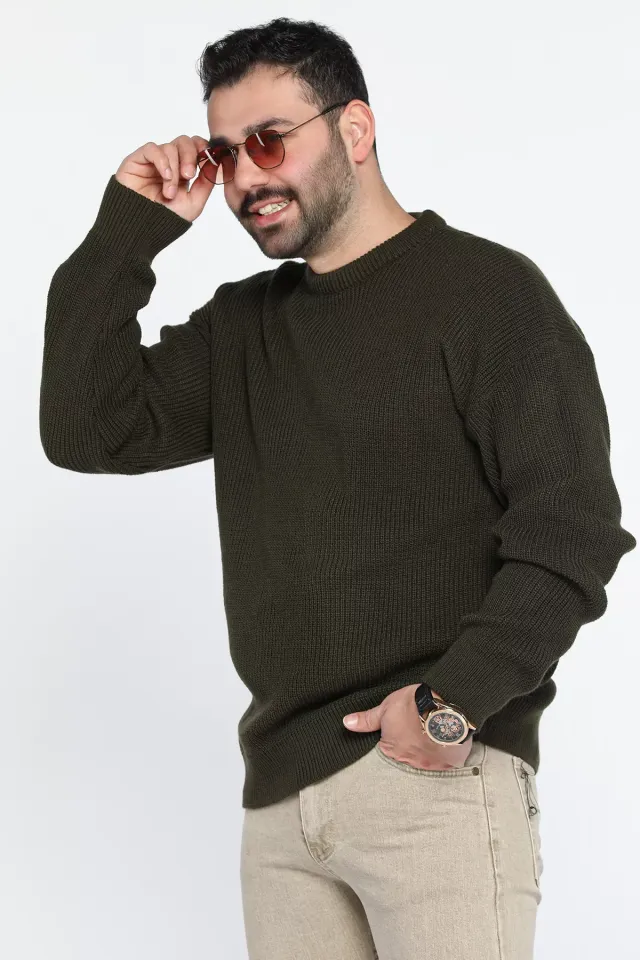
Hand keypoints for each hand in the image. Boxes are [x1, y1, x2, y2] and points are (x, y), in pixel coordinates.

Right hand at [115, 135, 214, 221]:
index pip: (195, 147)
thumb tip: (216, 162)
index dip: (203, 147)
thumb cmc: (165, 219)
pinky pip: (152, 149)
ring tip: (169, 192)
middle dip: (190, 156)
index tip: (209, 157)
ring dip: (173, 170)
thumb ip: (206, 182)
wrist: (141, 228)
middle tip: (189, 175)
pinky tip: (165, 177)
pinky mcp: (138, 160)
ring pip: (170, 147)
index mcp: (183, 171)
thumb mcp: (194, 203)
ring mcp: (154, 161)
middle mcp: (169, 164)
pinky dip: (162, 161)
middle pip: (184, 142)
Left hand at [343, 683, 473, 770]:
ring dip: (427, 751)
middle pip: (407, 757)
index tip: (402, 727)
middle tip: (417, 730)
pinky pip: (444, 763)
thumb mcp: (386, 708)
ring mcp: (430, 765)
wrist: (445, 705)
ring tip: (431, 734)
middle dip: (411, 747)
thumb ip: (367, 720)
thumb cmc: (413, 705)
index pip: (388, 750)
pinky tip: (444, 741)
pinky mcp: (449, 764)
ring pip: (426, 761)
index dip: (394, 737)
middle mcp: (410, 763)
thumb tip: (346, 723)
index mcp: (391, 751)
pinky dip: (443, 754)